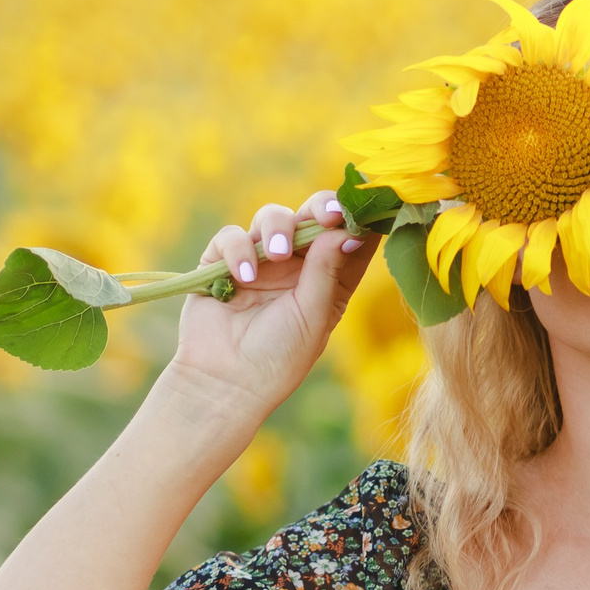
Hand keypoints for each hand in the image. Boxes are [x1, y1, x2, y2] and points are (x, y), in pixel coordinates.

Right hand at [169, 190, 377, 424]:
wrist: (226, 381)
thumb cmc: (279, 356)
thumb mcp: (313, 315)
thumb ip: (327, 271)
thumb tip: (346, 230)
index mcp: (328, 279)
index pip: (349, 237)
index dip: (359, 218)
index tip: (366, 209)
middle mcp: (297, 265)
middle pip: (313, 216)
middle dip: (322, 208)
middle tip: (329, 215)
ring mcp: (261, 260)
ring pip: (273, 217)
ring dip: (278, 227)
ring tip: (279, 253)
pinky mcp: (223, 261)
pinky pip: (232, 236)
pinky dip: (239, 249)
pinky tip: (244, 276)